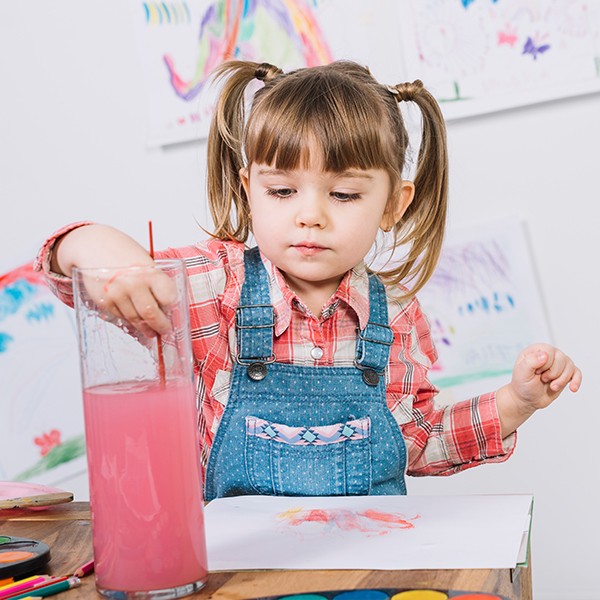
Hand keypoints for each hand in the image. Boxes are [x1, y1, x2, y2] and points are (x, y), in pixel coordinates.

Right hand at [53, 224, 176, 335]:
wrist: (93, 245)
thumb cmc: (122, 252)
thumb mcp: (145, 260)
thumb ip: (154, 280)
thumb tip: (165, 305)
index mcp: (149, 272)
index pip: (168, 297)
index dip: (171, 304)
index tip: (172, 308)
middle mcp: (134, 284)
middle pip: (151, 314)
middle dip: (160, 326)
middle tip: (164, 330)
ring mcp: (117, 294)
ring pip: (135, 319)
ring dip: (145, 328)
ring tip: (151, 331)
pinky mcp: (104, 301)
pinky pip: (121, 317)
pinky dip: (129, 321)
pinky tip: (135, 322)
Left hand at [496, 343, 581, 436]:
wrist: (527, 399)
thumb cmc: (522, 384)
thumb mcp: (522, 373)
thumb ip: (530, 362)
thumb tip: (545, 355)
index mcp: (536, 350)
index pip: (549, 351)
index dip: (545, 365)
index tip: (536, 372)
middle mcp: (549, 354)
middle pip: (562, 359)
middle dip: (553, 373)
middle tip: (543, 379)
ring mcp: (559, 364)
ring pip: (570, 367)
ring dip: (561, 380)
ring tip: (552, 386)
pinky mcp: (566, 374)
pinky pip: (577, 373)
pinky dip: (576, 381)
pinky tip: (572, 388)